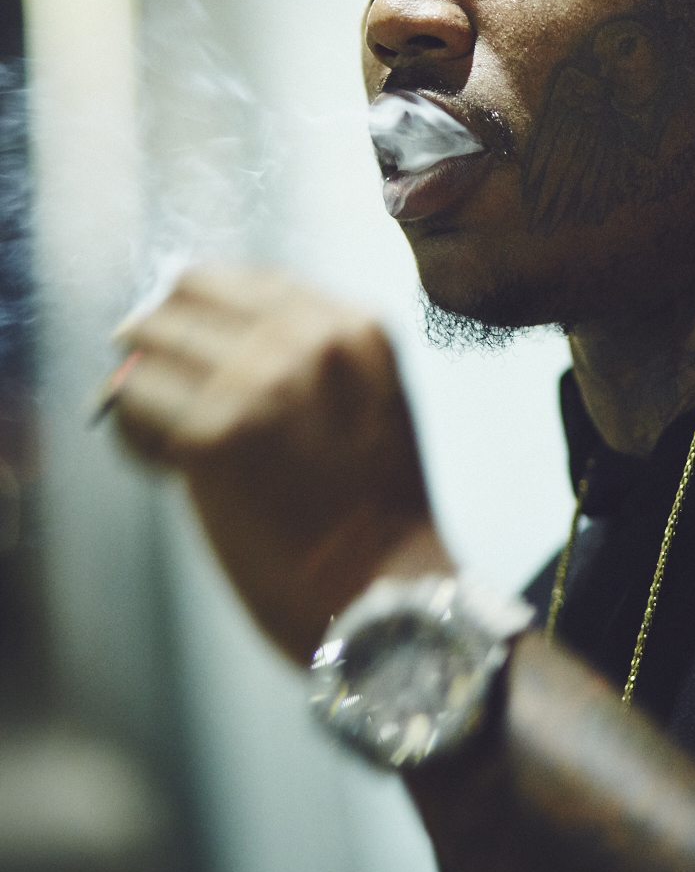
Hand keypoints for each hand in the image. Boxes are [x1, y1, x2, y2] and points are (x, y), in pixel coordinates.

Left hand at [109, 266, 452, 662]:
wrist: (386, 595)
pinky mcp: (211, 433)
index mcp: (352, 326)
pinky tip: (164, 465)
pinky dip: (132, 429)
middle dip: (163, 336)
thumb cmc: (373, 515)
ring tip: (164, 432)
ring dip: (143, 381)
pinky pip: (131, 399)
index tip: (186, 338)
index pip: (246, 277)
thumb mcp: (366, 398)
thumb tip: (204, 336)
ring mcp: (258, 381)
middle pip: (188, 293)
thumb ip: (302, 356)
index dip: (204, 308)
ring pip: (149, 341)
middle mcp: (306, 338)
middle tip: (156, 380)